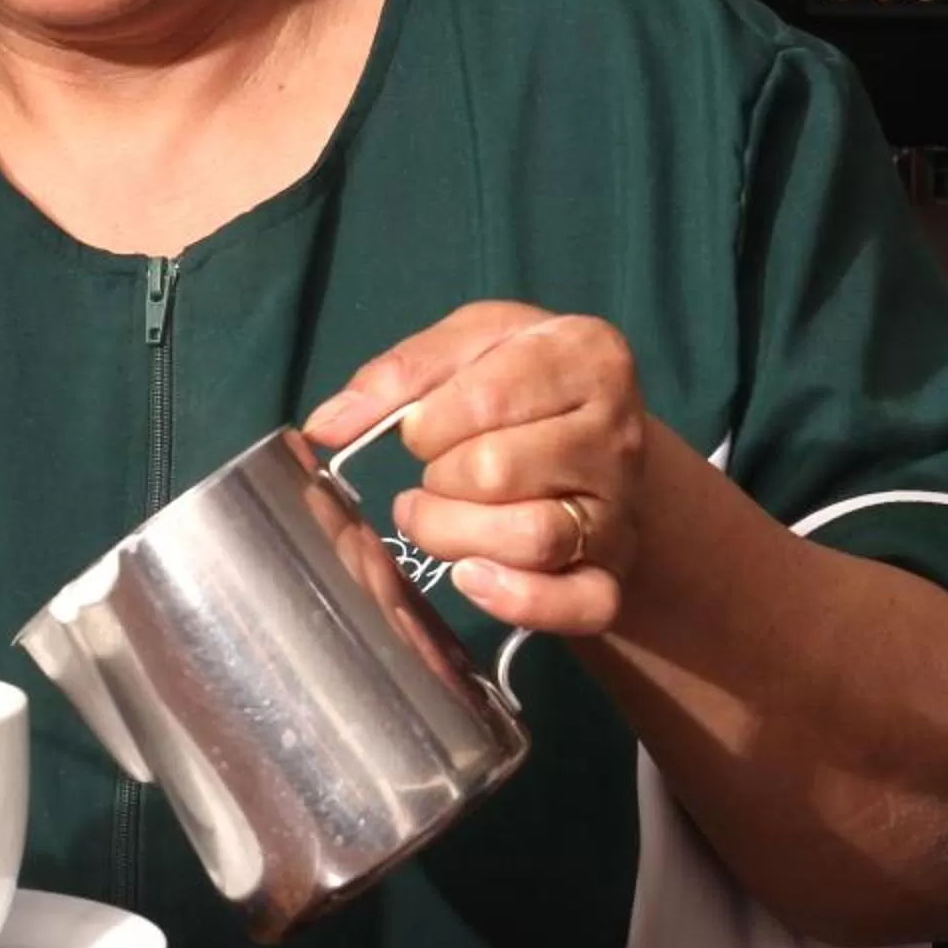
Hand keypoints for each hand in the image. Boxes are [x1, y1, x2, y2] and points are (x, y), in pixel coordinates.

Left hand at [304, 303, 647, 638]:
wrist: (598, 440)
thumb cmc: (524, 382)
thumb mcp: (472, 344)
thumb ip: (400, 373)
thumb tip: (327, 425)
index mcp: (586, 354)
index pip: (487, 397)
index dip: (428, 422)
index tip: (420, 428)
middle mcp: (617, 433)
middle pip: (498, 470)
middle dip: (438, 478)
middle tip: (432, 475)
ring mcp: (620, 510)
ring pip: (529, 538)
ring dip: (454, 535)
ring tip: (435, 518)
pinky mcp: (613, 575)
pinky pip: (578, 603)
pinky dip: (515, 600)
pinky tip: (470, 577)